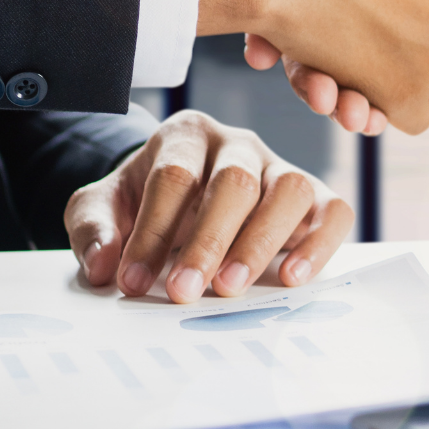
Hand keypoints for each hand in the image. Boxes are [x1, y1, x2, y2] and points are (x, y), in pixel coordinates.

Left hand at [65, 110, 352, 303]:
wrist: (183, 201)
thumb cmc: (144, 204)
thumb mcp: (104, 209)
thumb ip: (94, 230)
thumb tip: (104, 267)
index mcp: (185, 135)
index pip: (173, 177)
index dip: (151, 232)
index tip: (131, 281)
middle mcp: (238, 144)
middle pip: (234, 181)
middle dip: (207, 242)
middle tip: (183, 292)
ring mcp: (280, 167)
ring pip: (288, 189)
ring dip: (260, 243)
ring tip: (231, 289)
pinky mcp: (315, 197)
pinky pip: (333, 210)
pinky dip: (320, 244)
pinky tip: (293, 278)